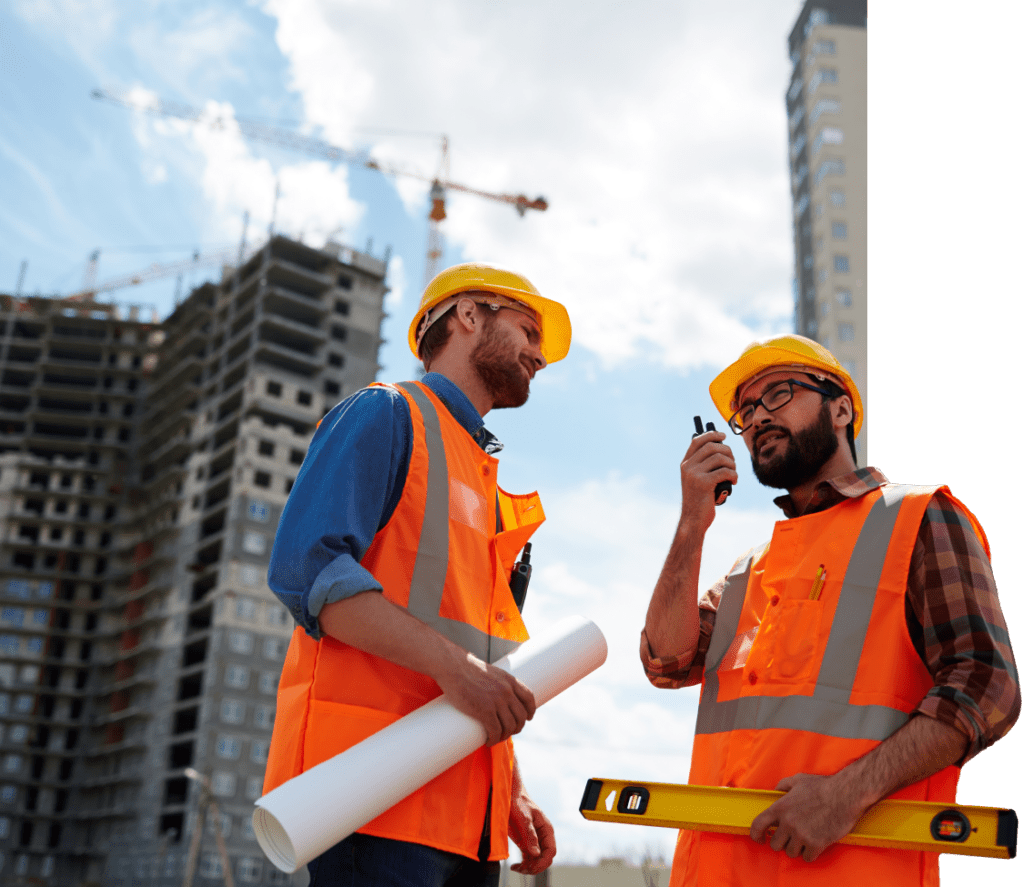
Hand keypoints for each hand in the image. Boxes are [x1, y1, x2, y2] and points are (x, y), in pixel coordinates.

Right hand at [435, 652, 535, 745]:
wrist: (453, 667)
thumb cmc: (466, 669)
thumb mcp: (490, 672)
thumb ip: (496, 683)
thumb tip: (495, 695)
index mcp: (509, 680)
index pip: (529, 698)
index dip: (530, 711)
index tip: (528, 718)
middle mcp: (507, 691)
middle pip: (521, 716)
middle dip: (517, 727)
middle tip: (508, 732)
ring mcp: (497, 701)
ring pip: (510, 726)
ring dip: (505, 736)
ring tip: (496, 737)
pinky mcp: (485, 711)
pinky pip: (495, 731)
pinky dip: (494, 740)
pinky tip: (489, 741)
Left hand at [509, 785, 555, 874]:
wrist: (509, 796)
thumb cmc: (519, 802)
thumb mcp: (524, 817)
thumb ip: (530, 835)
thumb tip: (536, 853)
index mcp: (546, 829)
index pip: (551, 851)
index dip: (543, 861)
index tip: (532, 866)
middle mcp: (542, 837)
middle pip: (544, 858)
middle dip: (536, 866)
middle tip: (522, 868)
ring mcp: (534, 841)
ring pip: (536, 861)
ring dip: (529, 867)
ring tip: (517, 868)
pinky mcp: (525, 843)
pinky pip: (528, 858)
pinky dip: (523, 865)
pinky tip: (515, 866)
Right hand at [680, 430, 736, 532]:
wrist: (693, 519)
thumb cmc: (699, 499)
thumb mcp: (697, 479)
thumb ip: (703, 465)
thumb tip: (721, 447)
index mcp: (685, 464)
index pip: (697, 441)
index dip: (712, 434)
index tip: (723, 436)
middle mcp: (688, 467)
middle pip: (712, 447)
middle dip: (727, 451)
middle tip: (733, 462)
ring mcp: (694, 474)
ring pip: (720, 458)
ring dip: (732, 464)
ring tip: (733, 473)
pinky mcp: (704, 483)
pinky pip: (725, 471)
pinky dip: (734, 475)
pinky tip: (733, 482)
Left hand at [749, 772, 866, 862]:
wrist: (845, 795)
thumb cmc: (823, 786)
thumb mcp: (798, 779)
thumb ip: (783, 785)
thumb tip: (776, 791)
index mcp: (780, 807)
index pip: (758, 825)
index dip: (756, 834)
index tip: (760, 838)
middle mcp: (788, 823)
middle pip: (775, 844)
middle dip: (782, 842)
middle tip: (790, 837)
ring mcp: (801, 835)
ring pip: (791, 852)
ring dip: (796, 848)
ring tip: (804, 838)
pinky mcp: (816, 844)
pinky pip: (807, 858)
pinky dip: (810, 853)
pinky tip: (814, 844)